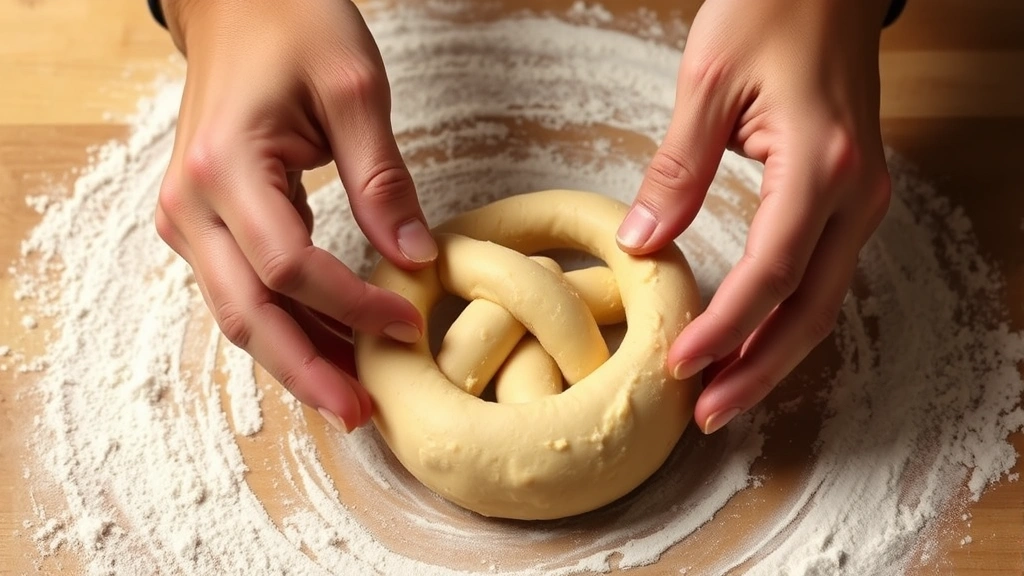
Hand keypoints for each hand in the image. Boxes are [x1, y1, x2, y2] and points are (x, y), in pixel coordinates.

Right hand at [154, 0, 437, 431]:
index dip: (352, 307)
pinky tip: (330, 348)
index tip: (411, 322)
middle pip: (247, 313)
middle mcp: (191, 204)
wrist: (237, 1)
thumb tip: (416, 260)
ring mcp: (189, 219)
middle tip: (362, 413)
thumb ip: (383, 181)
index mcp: (225, 167)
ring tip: (352, 396)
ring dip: (296, 359)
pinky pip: (242, 290)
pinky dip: (287, 326)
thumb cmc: (292, 25)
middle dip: (307, 370)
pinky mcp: (203, 224)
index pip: (289, 265)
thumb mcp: (353, 90)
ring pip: (240, 313)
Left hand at [616, 0, 892, 433]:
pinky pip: (823, 273)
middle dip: (758, 368)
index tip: (680, 364)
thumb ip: (675, 171)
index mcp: (823, 164)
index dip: (725, 327)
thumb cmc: (771, 10)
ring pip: (823, 299)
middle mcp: (857, 191)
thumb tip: (638, 246)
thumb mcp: (707, 84)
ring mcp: (863, 196)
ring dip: (773, 352)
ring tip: (723, 391)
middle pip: (810, 309)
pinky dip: (786, 316)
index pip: (772, 272)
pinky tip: (751, 339)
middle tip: (707, 412)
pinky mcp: (852, 194)